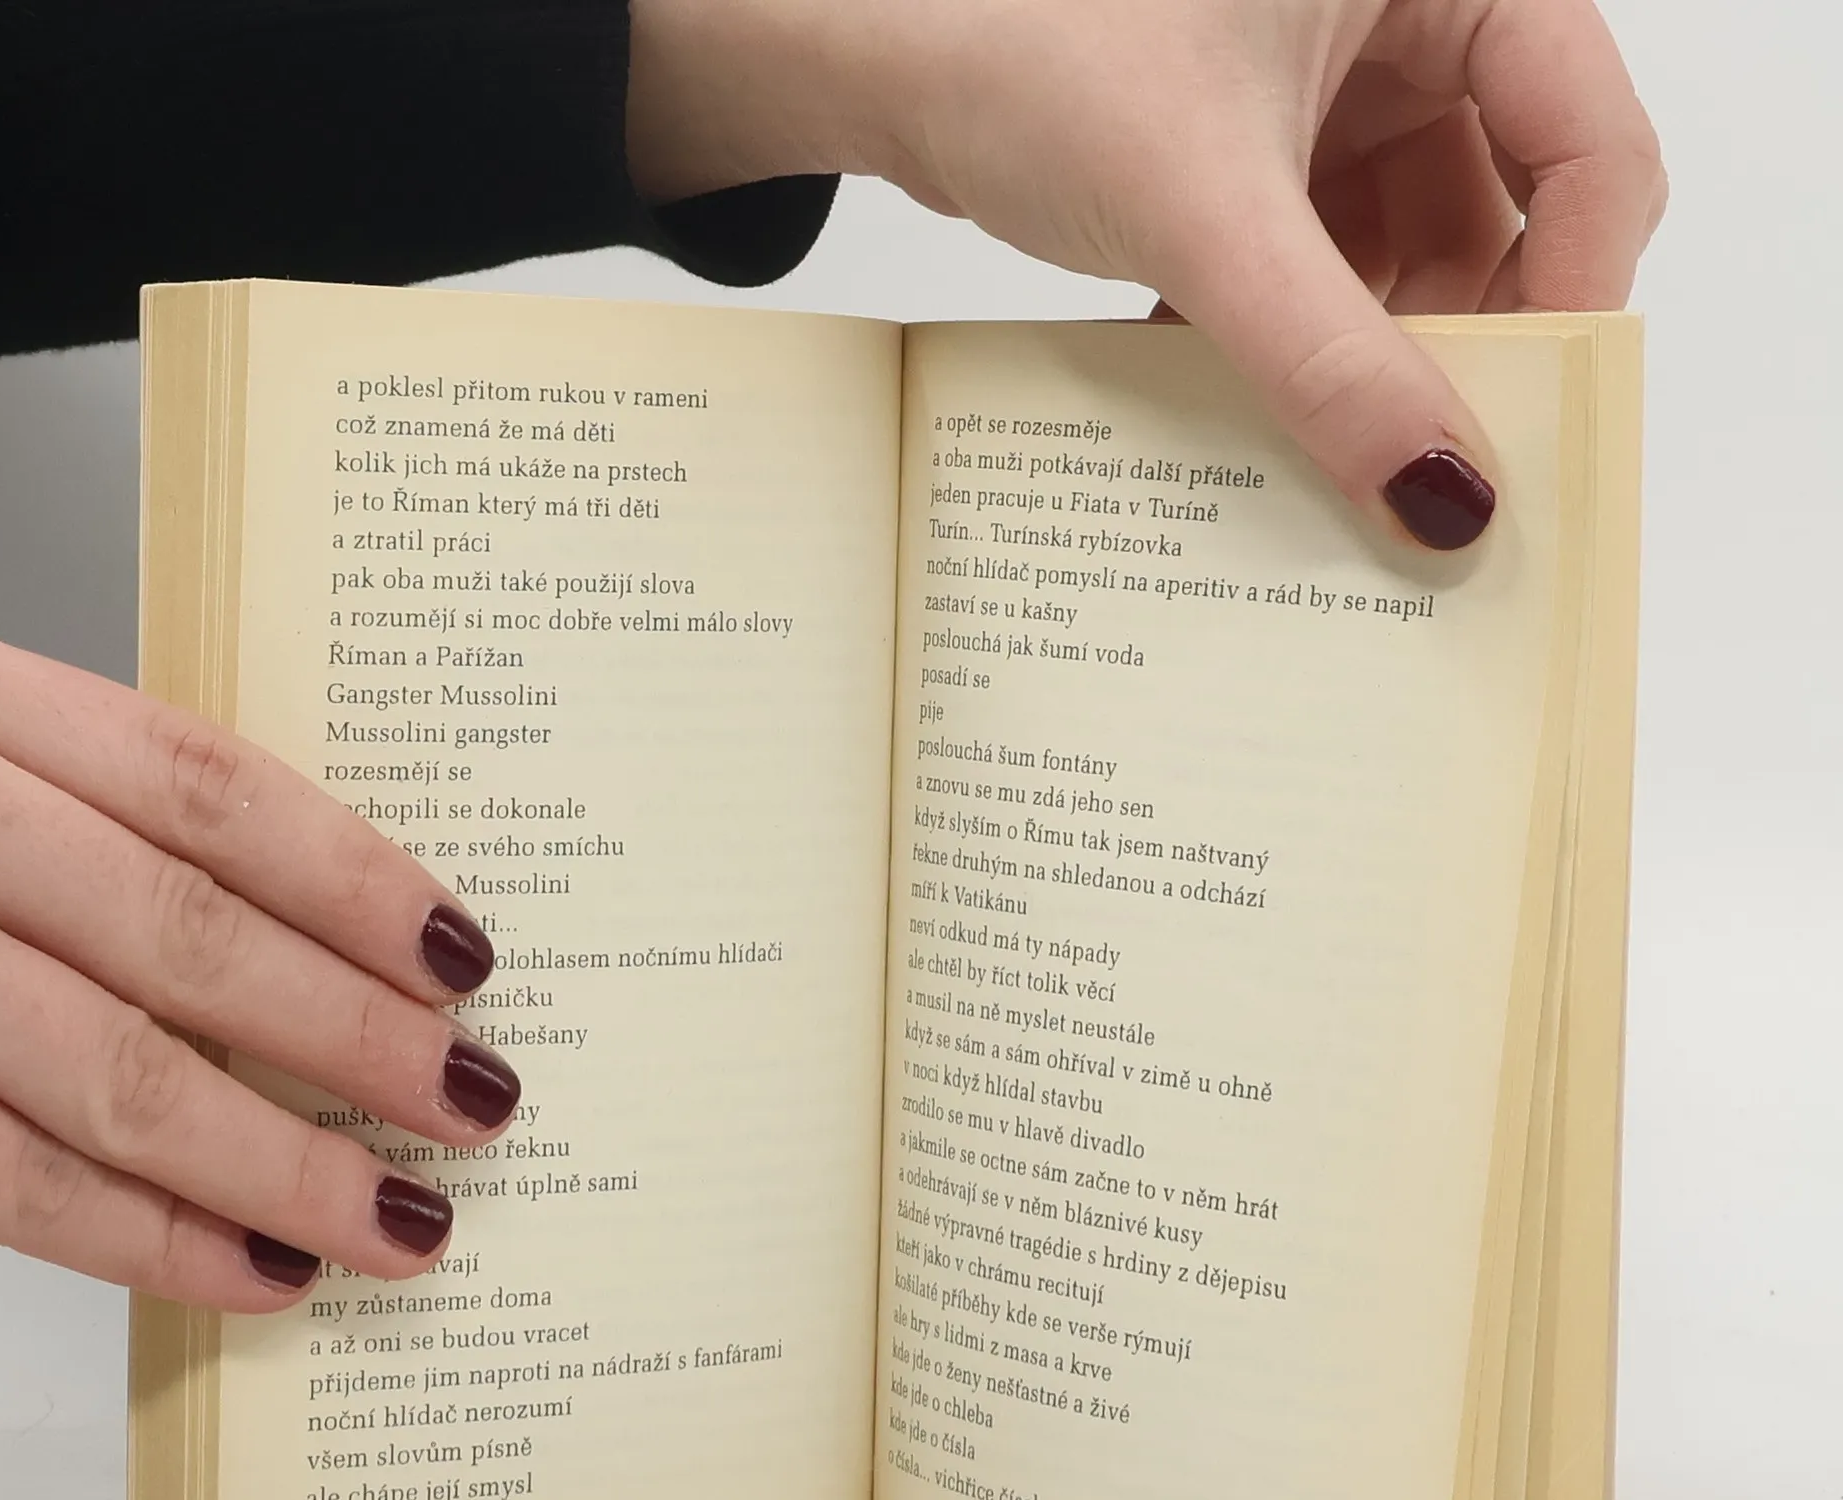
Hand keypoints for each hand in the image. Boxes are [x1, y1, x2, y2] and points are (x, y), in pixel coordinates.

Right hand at [0, 621, 520, 1309]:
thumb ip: (95, 810)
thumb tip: (329, 940)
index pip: (203, 787)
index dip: (351, 878)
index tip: (464, 958)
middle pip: (174, 935)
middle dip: (343, 1037)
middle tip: (475, 1104)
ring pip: (94, 1073)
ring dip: (268, 1164)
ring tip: (395, 1222)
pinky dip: (131, 1235)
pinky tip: (245, 1267)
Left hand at [626, 0, 1664, 548]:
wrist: (871, 47)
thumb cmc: (1018, 35)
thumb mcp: (1205, 208)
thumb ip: (1329, 357)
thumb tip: (1441, 493)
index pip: (1589, 129)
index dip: (1579, 277)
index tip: (1532, 410)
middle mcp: (1397, 19)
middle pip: (1500, 210)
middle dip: (1450, 340)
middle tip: (1414, 461)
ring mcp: (1323, 90)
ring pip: (1399, 253)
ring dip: (1356, 356)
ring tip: (1314, 445)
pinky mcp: (1250, 150)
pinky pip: (1315, 264)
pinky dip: (1289, 338)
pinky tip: (1243, 400)